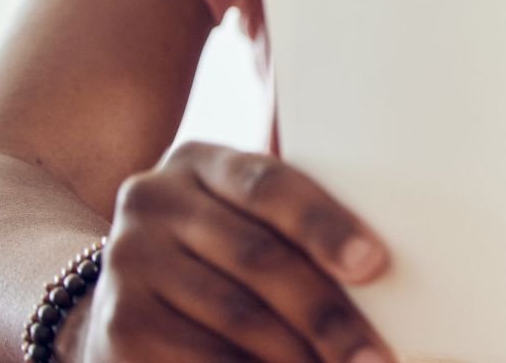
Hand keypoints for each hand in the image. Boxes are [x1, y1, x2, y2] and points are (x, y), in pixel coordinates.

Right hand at [74, 141, 392, 362]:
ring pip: (236, 316)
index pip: (269, 185)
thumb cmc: (224, 252)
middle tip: (375, 355)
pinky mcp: (119, 327)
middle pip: (259, 258)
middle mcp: (153, 201)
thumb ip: (299, 214)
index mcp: (200, 162)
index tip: (374, 265)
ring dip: (298, 354)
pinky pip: (202, 358)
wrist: (128, 299)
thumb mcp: (248, 216)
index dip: (325, 226)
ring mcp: (128, 263)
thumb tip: (386, 257)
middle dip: (327, 314)